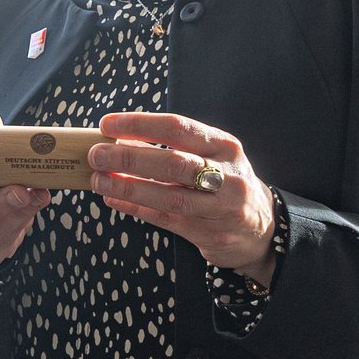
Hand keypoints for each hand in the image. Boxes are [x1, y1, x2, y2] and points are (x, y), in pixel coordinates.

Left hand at [89, 111, 276, 283]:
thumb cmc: (224, 182)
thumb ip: (172, 146)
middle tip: (96, 154)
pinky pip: (166, 218)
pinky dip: (135, 208)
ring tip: (97, 180)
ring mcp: (220, 208)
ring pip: (168, 195)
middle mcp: (226, 175)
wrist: (262, 228)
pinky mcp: (210, 234)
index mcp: (224, 145)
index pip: (177, 127)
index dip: (139, 124)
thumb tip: (117, 138)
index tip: (106, 124)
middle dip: (128, 157)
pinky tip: (113, 199)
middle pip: (172, 162)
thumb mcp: (211, 156)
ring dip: (127, 187)